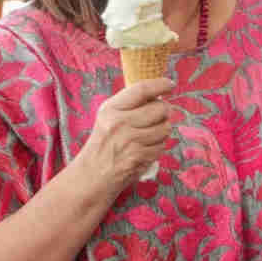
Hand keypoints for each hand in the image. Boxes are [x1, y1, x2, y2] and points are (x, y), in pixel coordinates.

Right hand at [72, 78, 173, 195]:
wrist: (91, 176)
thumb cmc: (104, 144)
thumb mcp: (109, 118)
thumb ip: (130, 105)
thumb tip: (159, 95)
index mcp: (111, 109)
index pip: (141, 89)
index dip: (160, 84)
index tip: (170, 84)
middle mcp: (119, 122)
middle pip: (160, 108)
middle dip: (165, 112)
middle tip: (160, 116)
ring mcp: (130, 140)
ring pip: (165, 127)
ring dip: (163, 131)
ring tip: (150, 135)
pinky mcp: (139, 157)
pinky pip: (162, 146)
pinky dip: (158, 147)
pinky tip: (146, 149)